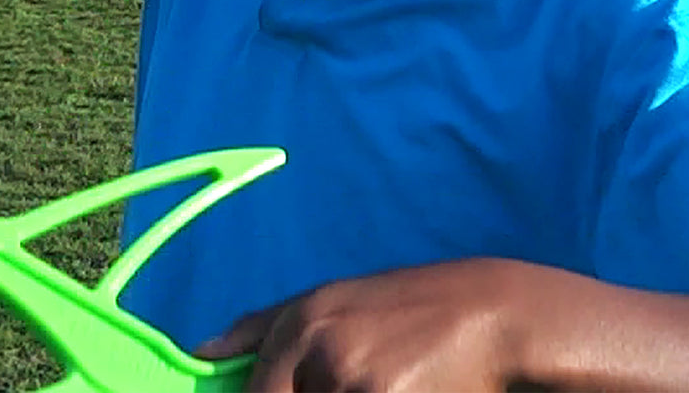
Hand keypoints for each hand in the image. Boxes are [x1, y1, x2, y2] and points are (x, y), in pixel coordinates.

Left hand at [193, 257, 528, 392]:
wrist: (488, 313)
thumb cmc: (403, 314)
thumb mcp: (329, 305)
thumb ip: (261, 328)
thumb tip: (200, 352)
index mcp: (295, 321)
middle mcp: (313, 344)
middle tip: (357, 384)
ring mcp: (347, 374)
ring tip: (383, 385)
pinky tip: (402, 392)